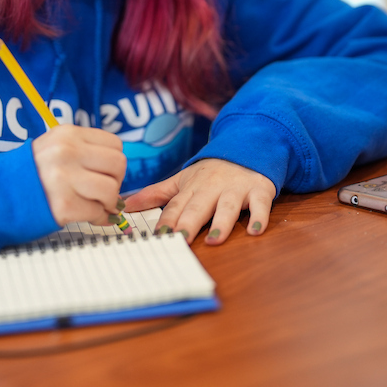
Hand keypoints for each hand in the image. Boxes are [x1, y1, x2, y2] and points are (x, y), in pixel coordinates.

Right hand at [32, 124, 126, 226]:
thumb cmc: (30, 174)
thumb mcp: (54, 148)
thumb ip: (84, 152)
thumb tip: (117, 173)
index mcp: (67, 134)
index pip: (115, 144)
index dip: (112, 162)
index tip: (103, 173)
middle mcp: (66, 152)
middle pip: (118, 165)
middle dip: (115, 182)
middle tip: (102, 191)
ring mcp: (64, 178)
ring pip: (111, 189)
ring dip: (107, 202)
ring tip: (94, 204)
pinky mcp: (63, 204)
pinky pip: (97, 212)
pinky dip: (98, 217)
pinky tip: (87, 215)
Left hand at [123, 159, 275, 244]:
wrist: (246, 148)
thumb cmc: (211, 172)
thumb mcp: (182, 180)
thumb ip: (156, 194)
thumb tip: (126, 206)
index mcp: (192, 188)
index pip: (176, 206)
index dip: (167, 220)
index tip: (158, 235)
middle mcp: (212, 188)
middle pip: (199, 206)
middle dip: (189, 222)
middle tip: (181, 239)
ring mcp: (236, 189)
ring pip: (228, 206)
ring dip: (221, 222)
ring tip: (214, 239)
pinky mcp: (259, 190)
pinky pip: (260, 205)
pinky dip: (259, 218)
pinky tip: (254, 231)